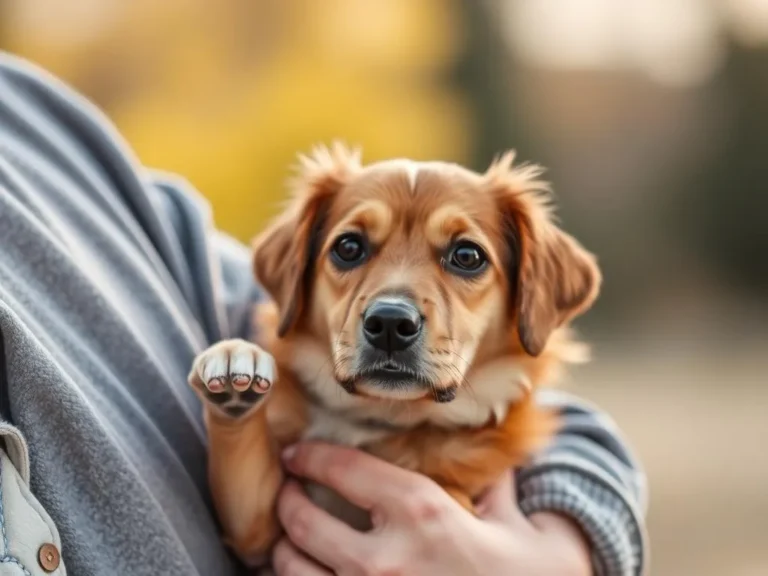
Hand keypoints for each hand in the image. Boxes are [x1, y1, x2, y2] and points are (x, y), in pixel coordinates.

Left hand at [273, 442, 590, 574]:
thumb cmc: (530, 575)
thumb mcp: (517, 522)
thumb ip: (494, 484)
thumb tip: (492, 457)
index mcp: (424, 514)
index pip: (344, 470)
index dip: (311, 457)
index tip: (297, 454)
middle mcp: (386, 560)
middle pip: (304, 519)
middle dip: (287, 500)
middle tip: (288, 492)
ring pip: (292, 568)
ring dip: (284, 548)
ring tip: (290, 538)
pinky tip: (306, 571)